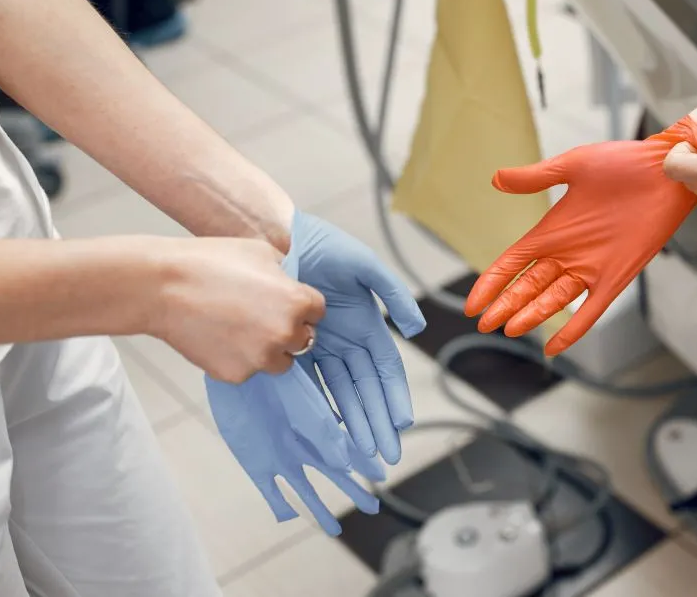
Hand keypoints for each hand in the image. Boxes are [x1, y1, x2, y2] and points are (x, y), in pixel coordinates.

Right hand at [150, 238, 324, 383]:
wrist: (163, 287)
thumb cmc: (211, 261)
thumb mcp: (262, 252)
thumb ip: (287, 273)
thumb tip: (295, 284)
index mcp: (297, 302)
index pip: (318, 312)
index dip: (301, 304)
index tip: (282, 299)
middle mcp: (285, 334)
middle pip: (304, 339)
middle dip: (289, 329)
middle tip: (260, 314)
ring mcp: (261, 358)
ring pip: (280, 361)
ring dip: (269, 349)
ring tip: (240, 327)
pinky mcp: (237, 375)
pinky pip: (250, 369)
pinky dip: (240, 358)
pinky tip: (220, 337)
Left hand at [206, 366, 385, 535]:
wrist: (237, 368)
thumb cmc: (272, 376)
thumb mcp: (304, 402)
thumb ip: (324, 433)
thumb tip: (345, 464)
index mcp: (319, 426)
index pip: (350, 450)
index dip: (366, 464)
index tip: (381, 476)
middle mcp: (304, 444)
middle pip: (333, 473)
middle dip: (352, 489)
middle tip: (372, 507)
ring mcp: (280, 456)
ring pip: (305, 489)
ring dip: (320, 508)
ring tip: (335, 529)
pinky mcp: (256, 463)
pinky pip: (271, 491)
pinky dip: (280, 506)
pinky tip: (289, 517)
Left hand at [285, 212, 426, 465]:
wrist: (280, 239)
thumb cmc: (327, 247)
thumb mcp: (366, 267)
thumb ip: (393, 294)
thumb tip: (416, 328)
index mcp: (367, 326)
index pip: (386, 372)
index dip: (394, 398)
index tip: (402, 424)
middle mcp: (346, 343)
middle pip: (366, 392)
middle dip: (378, 423)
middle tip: (386, 456)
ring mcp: (321, 349)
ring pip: (340, 395)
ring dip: (353, 424)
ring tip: (361, 455)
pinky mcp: (293, 349)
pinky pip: (309, 384)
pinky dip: (320, 408)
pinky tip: (327, 433)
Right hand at [465, 118, 696, 355]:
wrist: (666, 171)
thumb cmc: (622, 163)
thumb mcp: (573, 166)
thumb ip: (536, 178)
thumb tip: (497, 179)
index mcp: (552, 230)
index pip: (512, 263)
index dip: (491, 283)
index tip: (473, 304)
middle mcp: (568, 254)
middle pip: (527, 287)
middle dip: (505, 306)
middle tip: (485, 324)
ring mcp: (591, 268)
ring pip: (552, 300)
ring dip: (531, 315)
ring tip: (510, 329)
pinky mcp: (617, 277)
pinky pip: (591, 311)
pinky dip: (572, 329)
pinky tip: (554, 349)